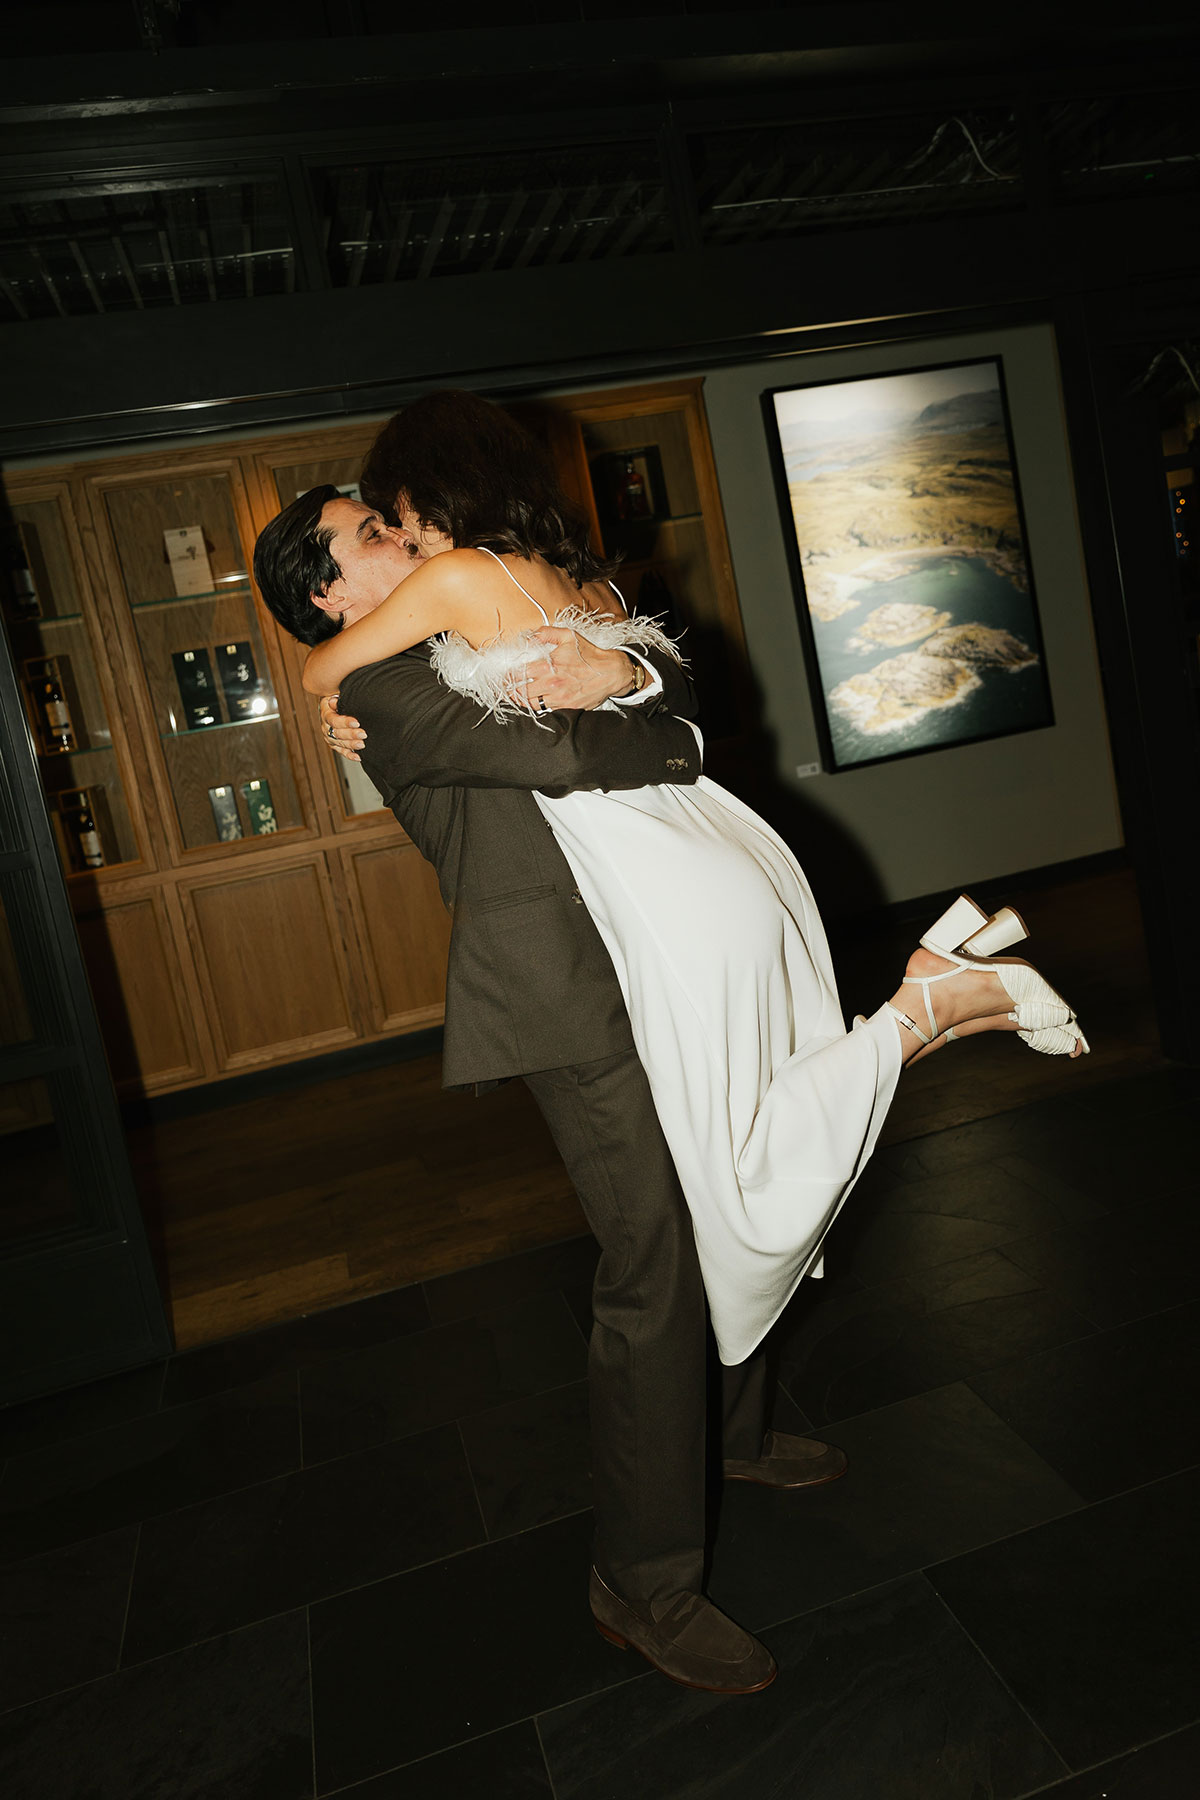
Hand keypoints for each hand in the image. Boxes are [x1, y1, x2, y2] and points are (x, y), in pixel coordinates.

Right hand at [318, 693, 366, 761]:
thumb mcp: (337, 694)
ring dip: (351, 744)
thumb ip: (338, 698)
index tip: (356, 722)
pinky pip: (341, 751)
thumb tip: (335, 700)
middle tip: (363, 734)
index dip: (345, 722)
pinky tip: (358, 756)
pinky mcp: (335, 744)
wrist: (334, 704)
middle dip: (351, 734)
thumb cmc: (339, 697)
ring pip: (340, 743)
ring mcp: (330, 736)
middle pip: (337, 733)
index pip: (334, 720)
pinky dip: (350, 755)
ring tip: (362, 744)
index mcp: (326, 713)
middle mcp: (326, 726)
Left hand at [515, 627, 636, 712]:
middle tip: (505, 689)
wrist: (611, 672)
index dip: (507, 677)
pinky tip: (534, 701)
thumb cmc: (589, 654)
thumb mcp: (568, 636)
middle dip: (510, 691)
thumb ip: (546, 633)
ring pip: (530, 704)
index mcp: (548, 665)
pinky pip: (546, 710)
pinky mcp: (567, 708)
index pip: (518, 674)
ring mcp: (559, 697)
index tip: (504, 677)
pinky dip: (537, 707)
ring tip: (516, 696)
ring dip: (521, 700)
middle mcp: (551, 683)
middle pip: (520, 692)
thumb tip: (528, 636)